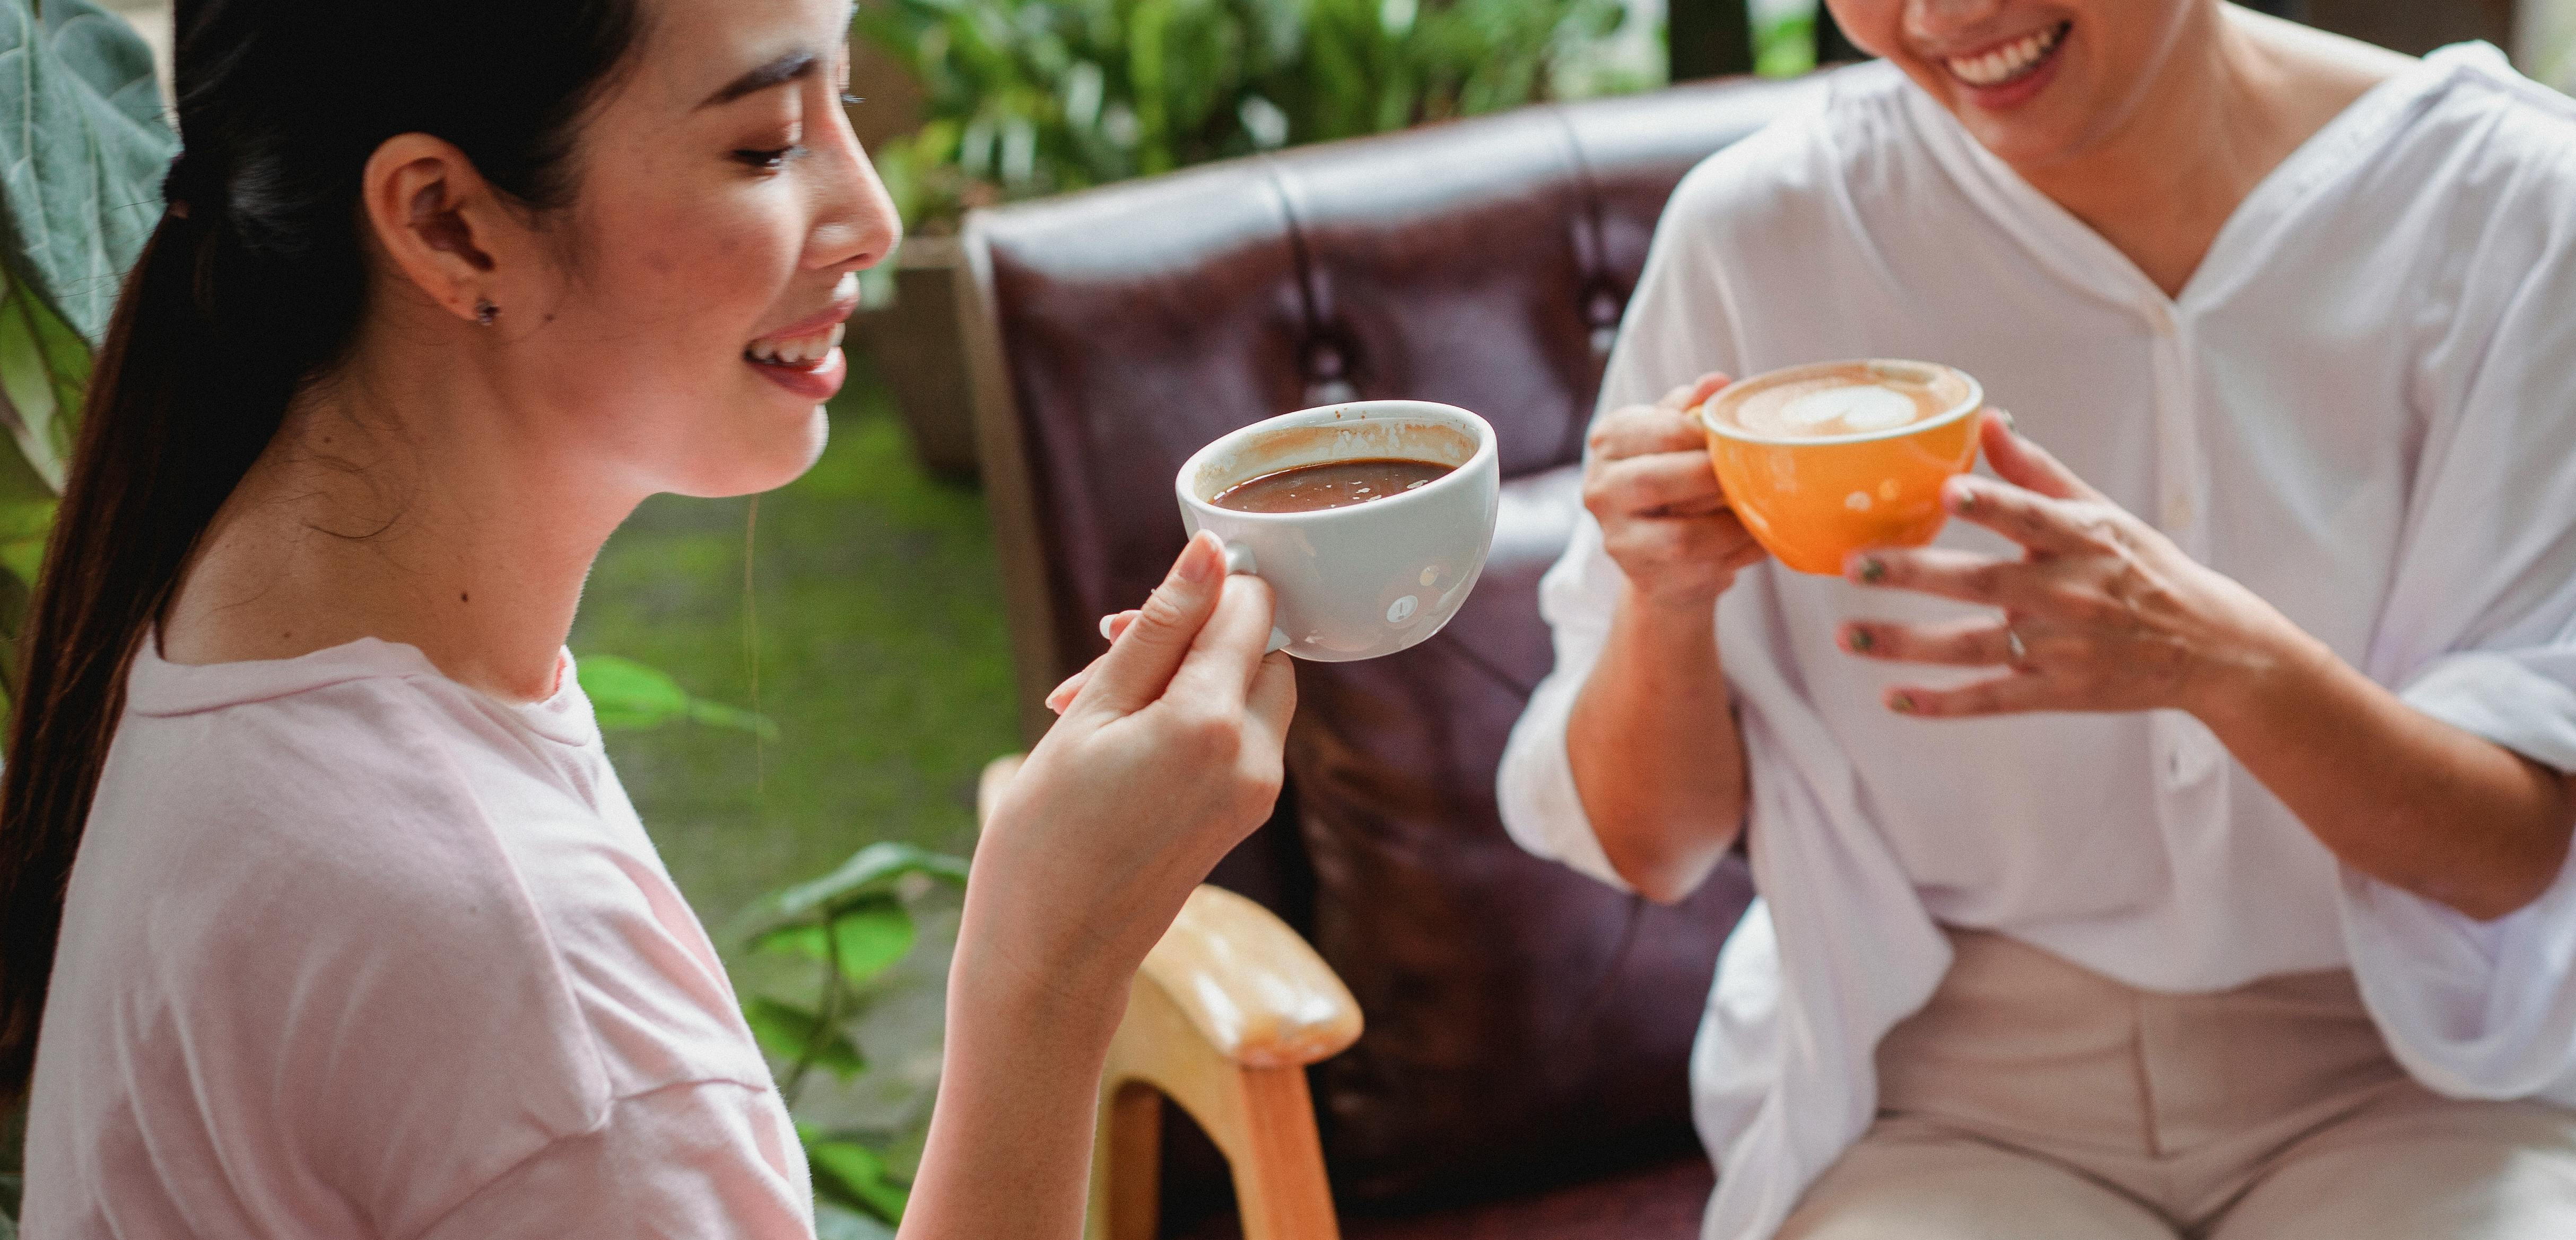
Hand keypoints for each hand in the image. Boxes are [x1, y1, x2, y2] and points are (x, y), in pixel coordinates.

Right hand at [975, 532, 1296, 999]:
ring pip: (1248, 692)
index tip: (1138, 616)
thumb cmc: (1045, 835)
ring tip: (1098, 709)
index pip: (1250, 608)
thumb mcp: (1091, 713)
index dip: (1202, 591)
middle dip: (1195, 636)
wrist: (1050, 955)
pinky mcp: (1246, 815)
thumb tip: (1211, 552)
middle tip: (1107, 658)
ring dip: (1188, 679)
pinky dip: (1192, 723)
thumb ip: (1159, 628)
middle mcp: (1254, 757)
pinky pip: (1237, 738)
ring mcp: (1257, 792)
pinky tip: (1120, 744)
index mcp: (1212, 723)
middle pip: (1260, 649)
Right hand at [1583, 373, 1767, 612]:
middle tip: (1749, 475)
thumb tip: (1716, 382)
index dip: (1708, 435)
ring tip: (1759, 511)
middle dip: (1713, 478)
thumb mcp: (1675, 435)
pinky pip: (1702, 569)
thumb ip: (1691, 408)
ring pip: (1682, 537)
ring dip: (1731, 525)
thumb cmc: (1673, 478)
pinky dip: (1740, 554)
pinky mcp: (1646, 579)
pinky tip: (1757, 539)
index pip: (1661, 429)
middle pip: (1658, 481)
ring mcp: (1618, 540)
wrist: (1659, 554)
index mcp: (1609, 441)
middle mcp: (1600, 490)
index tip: (1735, 440)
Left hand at [1839, 411, 2302, 718]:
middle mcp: (2068, 594)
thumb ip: (2037, 472)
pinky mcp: (2056, 692)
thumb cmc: (2144, 569)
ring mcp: (2059, 648)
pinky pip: (1990, 699)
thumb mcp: (2102, 512)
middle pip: (1982, 582)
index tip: (1949, 490)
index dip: (1992, 504)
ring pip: (1972, 646)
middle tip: (1855, 565)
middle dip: (1915, 574)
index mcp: (2081, 541)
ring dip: (1905, 642)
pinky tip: (1892, 698)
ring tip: (1846, 635)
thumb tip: (1988, 419)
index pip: (2031, 517)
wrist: (2207, 646)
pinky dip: (1941, 702)